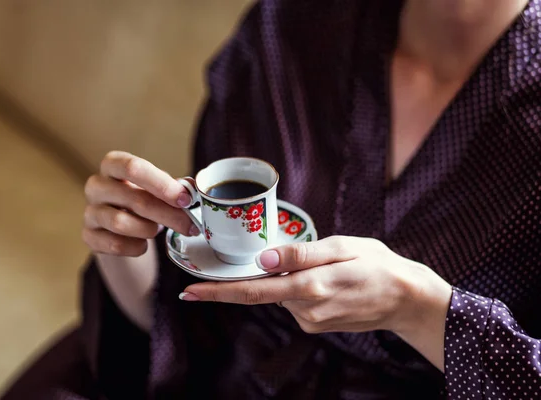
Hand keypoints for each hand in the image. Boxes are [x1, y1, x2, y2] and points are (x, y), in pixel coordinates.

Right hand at [82, 151, 198, 255]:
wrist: (120, 226)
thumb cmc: (142, 198)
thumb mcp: (158, 188)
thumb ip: (175, 187)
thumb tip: (192, 189)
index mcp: (113, 165)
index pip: (133, 168)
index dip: (162, 184)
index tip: (185, 200)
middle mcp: (96, 185)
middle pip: (134, 199)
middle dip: (168, 214)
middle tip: (190, 226)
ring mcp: (90, 211)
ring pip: (121, 223)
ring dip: (149, 229)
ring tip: (157, 230)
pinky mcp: (89, 236)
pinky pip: (115, 245)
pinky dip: (136, 247)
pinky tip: (143, 244)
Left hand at [180, 236, 451, 369]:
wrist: (407, 299)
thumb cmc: (378, 266)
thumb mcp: (342, 247)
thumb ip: (301, 255)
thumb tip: (264, 259)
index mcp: (309, 288)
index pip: (252, 292)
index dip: (218, 292)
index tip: (189, 291)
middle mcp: (306, 310)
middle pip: (262, 291)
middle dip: (246, 280)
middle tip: (236, 269)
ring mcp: (311, 321)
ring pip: (280, 295)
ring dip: (281, 279)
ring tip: (319, 264)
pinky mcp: (316, 324)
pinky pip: (294, 302)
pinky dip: (295, 288)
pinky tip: (321, 278)